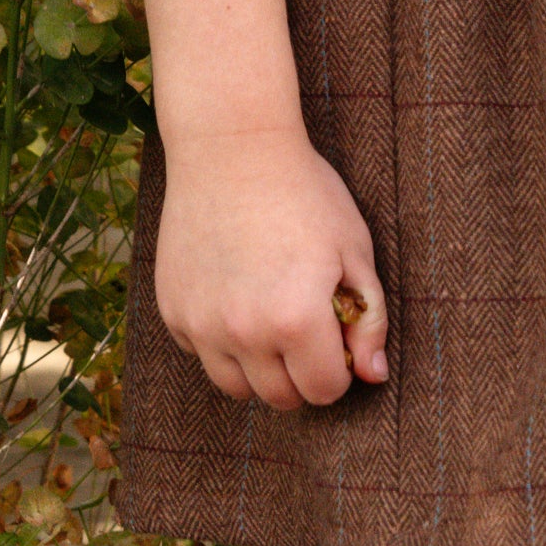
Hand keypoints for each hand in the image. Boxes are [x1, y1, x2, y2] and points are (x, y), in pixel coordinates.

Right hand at [154, 124, 388, 409]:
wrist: (232, 147)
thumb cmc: (304, 192)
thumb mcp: (354, 247)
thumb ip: (369, 319)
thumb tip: (372, 376)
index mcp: (296, 320)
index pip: (324, 391)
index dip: (339, 368)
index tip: (336, 334)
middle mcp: (244, 332)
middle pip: (280, 398)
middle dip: (301, 371)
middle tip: (306, 322)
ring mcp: (202, 325)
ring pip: (235, 387)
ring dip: (258, 366)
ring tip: (270, 312)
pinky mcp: (173, 311)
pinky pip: (202, 353)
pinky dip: (221, 340)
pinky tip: (235, 291)